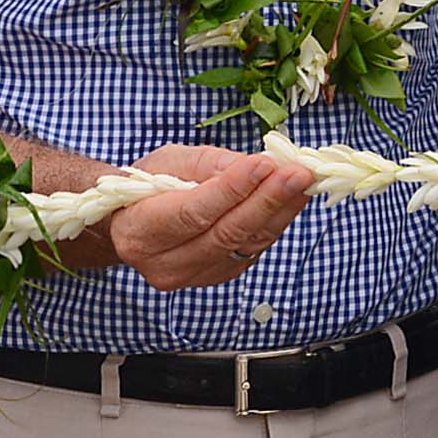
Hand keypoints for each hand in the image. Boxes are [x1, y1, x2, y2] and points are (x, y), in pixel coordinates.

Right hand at [99, 144, 316, 291]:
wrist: (134, 224)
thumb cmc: (148, 186)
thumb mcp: (167, 162)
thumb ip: (208, 164)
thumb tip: (252, 164)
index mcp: (139, 230)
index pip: (193, 212)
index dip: (231, 189)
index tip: (264, 163)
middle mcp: (164, 263)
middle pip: (224, 233)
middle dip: (267, 200)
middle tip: (298, 173)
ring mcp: (193, 276)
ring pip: (245, 244)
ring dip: (281, 211)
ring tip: (304, 181)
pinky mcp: (218, 276)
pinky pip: (253, 249)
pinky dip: (276, 222)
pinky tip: (292, 199)